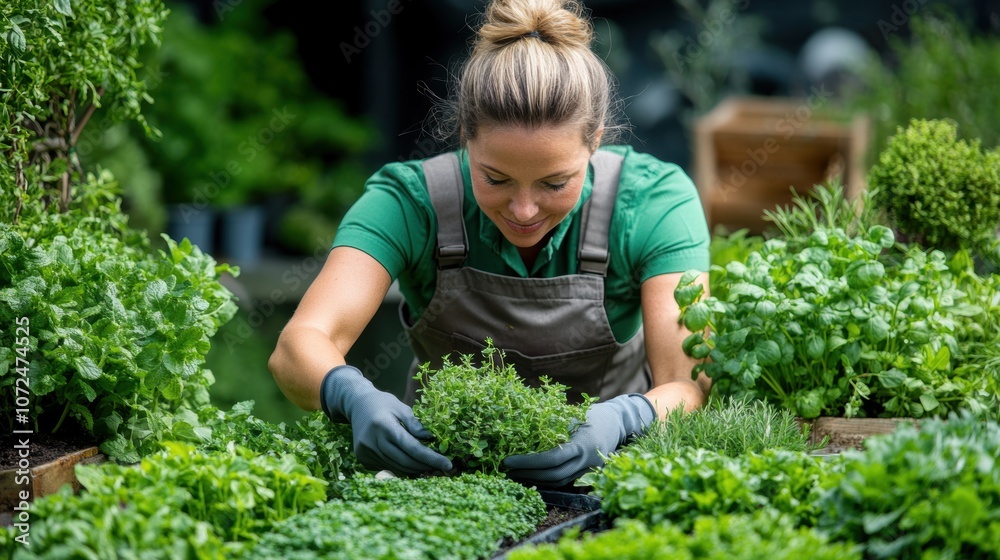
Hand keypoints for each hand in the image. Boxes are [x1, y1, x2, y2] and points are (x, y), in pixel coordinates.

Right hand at [320, 365, 452, 474]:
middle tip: (443, 468)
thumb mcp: (401, 407)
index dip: (431, 458)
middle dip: (426, 466)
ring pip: (397, 468)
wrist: (356, 405)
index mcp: (384, 425)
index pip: (412, 447)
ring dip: (415, 470)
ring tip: (431, 468)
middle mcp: (372, 441)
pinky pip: (388, 468)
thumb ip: (415, 424)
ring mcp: (365, 452)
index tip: (448, 464)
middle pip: (405, 461)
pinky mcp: (363, 459)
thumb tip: (432, 439)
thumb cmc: (383, 403)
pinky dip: (402, 468)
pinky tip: (413, 465)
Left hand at [502, 393, 655, 486]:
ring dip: (535, 480)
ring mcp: (590, 470)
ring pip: (559, 482)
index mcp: (582, 444)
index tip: (508, 460)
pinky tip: (532, 476)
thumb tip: (517, 429)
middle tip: (507, 470)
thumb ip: (551, 425)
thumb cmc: (590, 414)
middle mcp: (587, 461)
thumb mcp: (571, 415)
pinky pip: (565, 481)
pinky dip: (547, 480)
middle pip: (554, 476)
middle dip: (528, 475)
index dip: (528, 463)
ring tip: (515, 474)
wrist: (617, 422)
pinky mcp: (589, 475)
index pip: (551, 459)